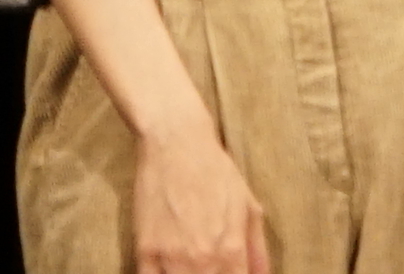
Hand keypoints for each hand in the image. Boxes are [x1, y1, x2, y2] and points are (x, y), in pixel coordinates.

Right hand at [133, 120, 268, 273]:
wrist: (177, 143)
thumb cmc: (215, 171)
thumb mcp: (248, 206)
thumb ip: (258, 250)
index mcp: (232, 250)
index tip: (228, 273)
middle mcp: (203, 259)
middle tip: (208, 267)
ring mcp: (172, 258)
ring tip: (191, 266)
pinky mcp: (145, 251)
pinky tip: (169, 268)